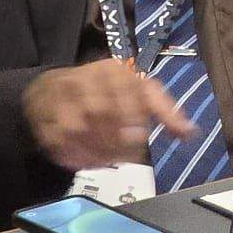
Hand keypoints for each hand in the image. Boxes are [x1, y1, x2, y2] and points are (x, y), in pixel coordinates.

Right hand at [23, 59, 195, 171]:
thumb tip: (190, 133)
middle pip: (99, 111)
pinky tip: (84, 163)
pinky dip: (70, 155)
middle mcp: (85, 78)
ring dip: (92, 150)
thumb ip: (166, 111)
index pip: (125, 90)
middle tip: (123, 157)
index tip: (139, 138)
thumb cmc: (110, 90)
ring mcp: (61, 96)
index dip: (133, 116)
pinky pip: (55, 140)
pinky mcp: (43, 116)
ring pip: (76, 127)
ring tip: (106, 162)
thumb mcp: (142, 91)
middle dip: (113, 139)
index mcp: (114, 69)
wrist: (57, 85)